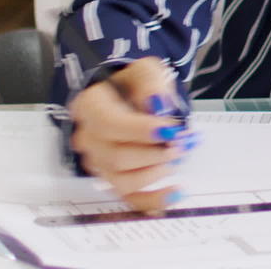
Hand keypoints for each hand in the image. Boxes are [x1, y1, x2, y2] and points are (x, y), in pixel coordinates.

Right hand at [67, 57, 196, 212]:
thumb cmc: (134, 82)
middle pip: (116, 157)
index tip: (171, 128)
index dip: (141, 130)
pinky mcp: (111, 177)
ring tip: (177, 155)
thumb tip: (159, 106)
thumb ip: (151, 83)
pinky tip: (175, 193)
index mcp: (89, 107)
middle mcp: (87, 138)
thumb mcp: (145, 70)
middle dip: (155, 152)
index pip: (109, 124)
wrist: (126, 93)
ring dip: (156, 172)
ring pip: (121, 181)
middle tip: (182, 141)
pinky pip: (127, 197)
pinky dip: (153, 200)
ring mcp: (97, 161)